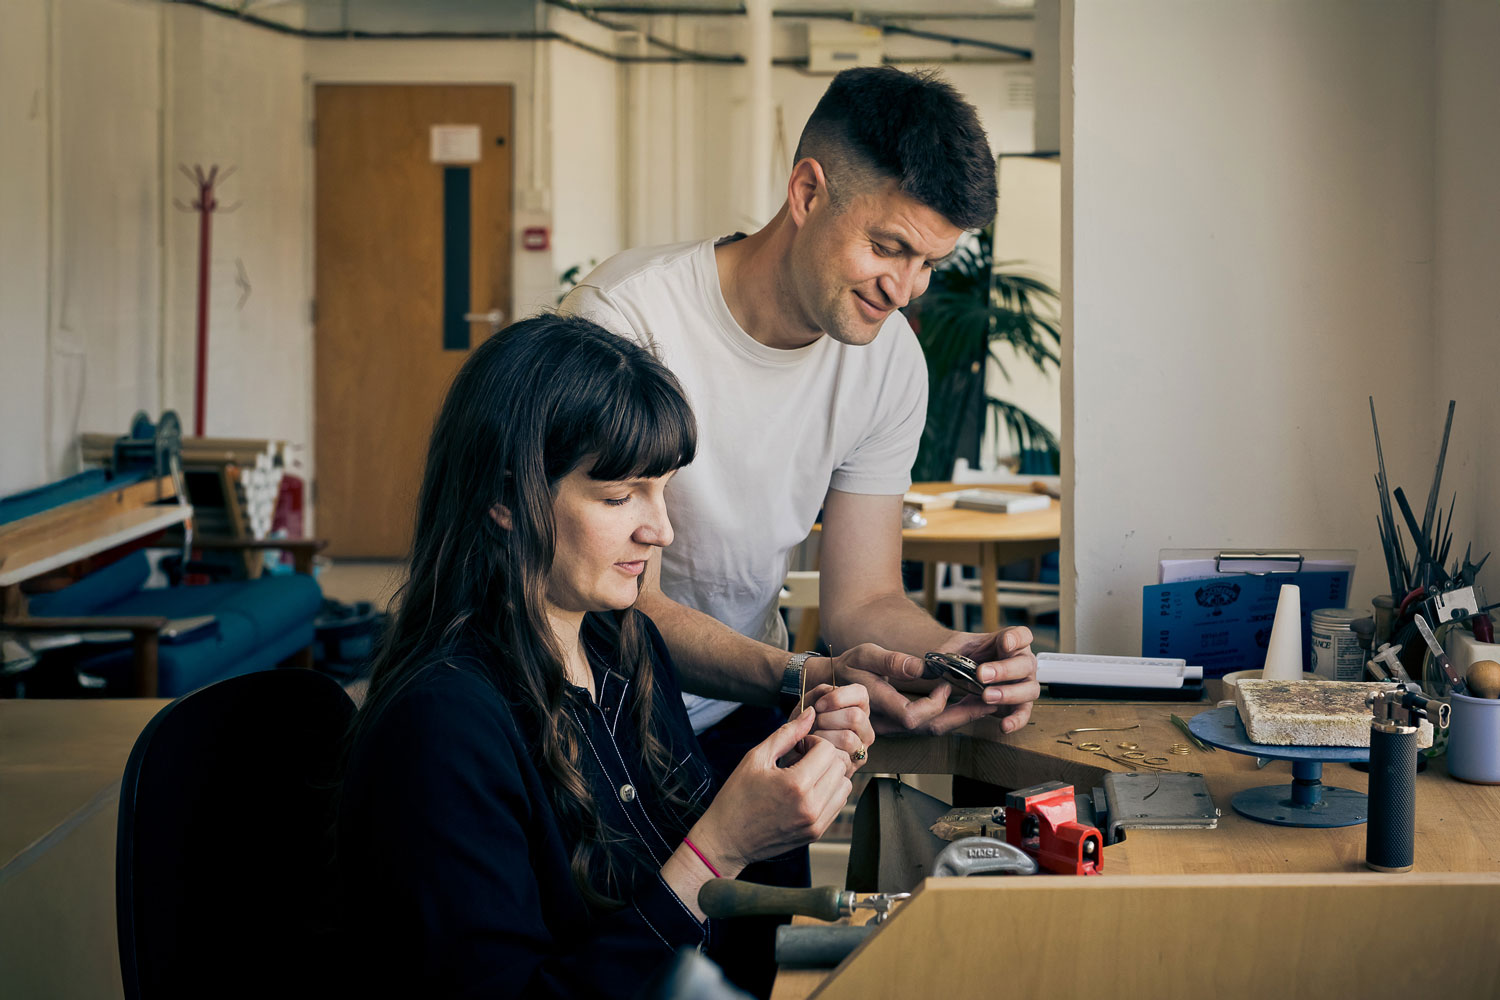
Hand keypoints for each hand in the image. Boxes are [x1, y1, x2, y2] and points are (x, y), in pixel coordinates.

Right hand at [688, 707, 853, 872]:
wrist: (728, 840)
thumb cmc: (736, 797)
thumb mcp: (756, 758)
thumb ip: (787, 733)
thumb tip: (810, 713)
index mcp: (795, 784)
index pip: (827, 750)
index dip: (812, 741)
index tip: (797, 747)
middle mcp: (811, 806)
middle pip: (839, 766)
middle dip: (823, 756)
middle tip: (801, 759)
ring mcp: (816, 823)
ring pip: (844, 785)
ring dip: (829, 774)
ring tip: (806, 775)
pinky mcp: (817, 833)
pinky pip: (838, 804)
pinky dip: (829, 792)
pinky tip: (807, 791)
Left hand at [785, 683, 873, 776]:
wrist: (795, 752)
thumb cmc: (805, 726)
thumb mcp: (809, 703)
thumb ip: (820, 692)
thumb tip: (829, 694)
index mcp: (858, 707)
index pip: (860, 693)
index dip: (837, 697)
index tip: (819, 705)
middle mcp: (865, 728)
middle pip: (855, 716)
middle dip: (827, 719)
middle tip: (815, 724)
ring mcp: (862, 747)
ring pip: (848, 738)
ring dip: (823, 737)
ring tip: (814, 738)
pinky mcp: (855, 765)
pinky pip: (841, 757)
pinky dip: (822, 753)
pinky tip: (816, 751)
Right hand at [823, 633, 1035, 736]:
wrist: (830, 686)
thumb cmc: (847, 667)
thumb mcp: (864, 654)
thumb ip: (890, 661)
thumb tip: (920, 667)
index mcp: (878, 703)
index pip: (913, 716)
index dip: (935, 704)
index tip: (946, 683)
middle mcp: (888, 722)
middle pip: (931, 728)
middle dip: (963, 715)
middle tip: (990, 700)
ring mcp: (895, 726)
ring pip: (932, 729)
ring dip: (961, 716)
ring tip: (986, 702)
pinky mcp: (901, 725)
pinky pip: (929, 725)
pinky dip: (950, 715)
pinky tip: (966, 704)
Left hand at [933, 627, 1038, 733]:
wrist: (963, 674)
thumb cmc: (964, 657)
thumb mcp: (954, 650)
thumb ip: (944, 655)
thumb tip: (929, 666)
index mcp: (1010, 642)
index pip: (1022, 635)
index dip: (1016, 638)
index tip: (1004, 643)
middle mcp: (1021, 662)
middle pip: (1026, 663)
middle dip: (1004, 670)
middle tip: (982, 675)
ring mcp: (1023, 684)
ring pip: (1029, 689)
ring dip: (1009, 693)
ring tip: (986, 697)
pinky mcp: (1019, 704)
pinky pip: (1023, 713)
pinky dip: (1016, 720)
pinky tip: (1004, 725)